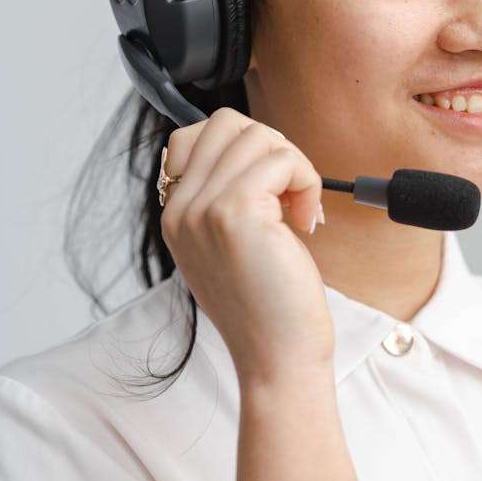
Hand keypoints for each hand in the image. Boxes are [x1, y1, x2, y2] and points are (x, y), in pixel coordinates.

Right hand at [159, 107, 331, 386]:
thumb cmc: (268, 307)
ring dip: (294, 166)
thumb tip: (258, 150)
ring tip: (299, 211)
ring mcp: (203, 209)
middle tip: (290, 193)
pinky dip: (307, 181)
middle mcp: (180, 209)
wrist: (276, 357)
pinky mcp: (235, 212)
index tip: (270, 189)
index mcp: (175, 215)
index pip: (194, 136)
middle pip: (226, 123)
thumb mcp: (231, 246)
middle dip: (272, 146)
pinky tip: (306, 222)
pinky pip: (282, 159)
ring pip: (257, 135)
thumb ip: (227, 198)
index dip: (243, 148)